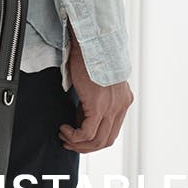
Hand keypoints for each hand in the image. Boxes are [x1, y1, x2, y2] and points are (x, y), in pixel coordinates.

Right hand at [58, 25, 133, 153]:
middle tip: (69, 142)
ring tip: (64, 136)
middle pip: (107, 140)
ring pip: (97, 140)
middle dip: (86, 146)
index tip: (78, 134)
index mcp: (123, 99)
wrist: (90, 40)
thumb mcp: (97, 81)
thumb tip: (81, 115)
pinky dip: (73, 136)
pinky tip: (64, 128)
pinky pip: (86, 133)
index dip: (94, 137)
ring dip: (78, 143)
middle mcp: (121, 104)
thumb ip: (95, 98)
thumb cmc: (90, 55)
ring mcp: (112, 107)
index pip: (112, 130)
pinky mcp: (99, 105)